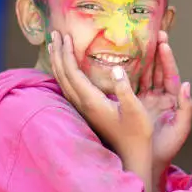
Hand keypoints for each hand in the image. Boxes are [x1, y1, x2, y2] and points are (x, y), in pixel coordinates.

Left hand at [49, 31, 152, 162]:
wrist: (132, 157)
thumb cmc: (138, 134)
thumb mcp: (136, 110)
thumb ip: (124, 89)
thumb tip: (115, 68)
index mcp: (92, 102)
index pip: (72, 73)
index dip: (67, 53)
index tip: (65, 35)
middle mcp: (84, 105)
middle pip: (63, 76)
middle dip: (57, 54)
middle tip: (54, 34)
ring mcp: (85, 110)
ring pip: (63, 83)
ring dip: (58, 63)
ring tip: (56, 47)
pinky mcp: (89, 113)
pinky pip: (69, 89)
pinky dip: (65, 74)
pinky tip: (68, 70)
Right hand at [139, 32, 191, 169]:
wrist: (148, 163)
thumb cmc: (167, 147)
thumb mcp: (181, 128)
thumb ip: (186, 107)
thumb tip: (186, 84)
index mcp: (172, 99)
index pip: (170, 74)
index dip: (167, 59)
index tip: (163, 42)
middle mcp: (158, 96)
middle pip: (157, 69)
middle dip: (155, 51)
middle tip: (152, 31)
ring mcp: (144, 99)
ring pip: (143, 74)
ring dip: (142, 58)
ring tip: (137, 39)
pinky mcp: (131, 104)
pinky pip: (129, 84)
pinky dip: (127, 72)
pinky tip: (121, 58)